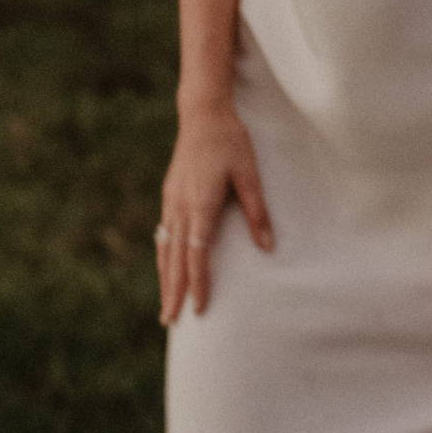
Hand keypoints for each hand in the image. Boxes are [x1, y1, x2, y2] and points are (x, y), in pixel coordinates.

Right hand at [157, 102, 273, 321]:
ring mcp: (171, 200)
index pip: (197, 254)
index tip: (199, 308)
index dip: (197, 283)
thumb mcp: (249, 174)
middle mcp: (180, 206)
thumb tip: (267, 246)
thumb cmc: (230, 141)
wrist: (202, 112)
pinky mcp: (170, 193)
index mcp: (200, 203)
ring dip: (165, 278)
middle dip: (173, 291)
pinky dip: (163, 256)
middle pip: (174, 258)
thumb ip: (257, 211)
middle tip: (170, 321)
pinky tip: (165, 267)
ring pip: (165, 248)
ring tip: (165, 304)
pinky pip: (164, 232)